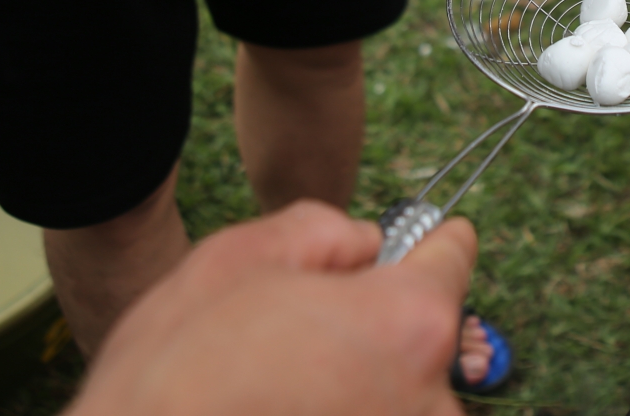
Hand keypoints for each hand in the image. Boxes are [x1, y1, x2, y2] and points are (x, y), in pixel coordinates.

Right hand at [67, 201, 475, 415]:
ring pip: (401, 398)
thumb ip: (325, 232)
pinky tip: (285, 410)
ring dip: (358, 388)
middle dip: (380, 327)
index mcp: (408, 323)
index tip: (421, 244)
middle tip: (308, 334)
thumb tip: (364, 243)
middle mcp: (428, 401)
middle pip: (427, 336)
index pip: (453, 260)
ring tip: (283, 389)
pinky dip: (344, 415)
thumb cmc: (177, 375)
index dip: (427, 245)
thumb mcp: (240, 259)